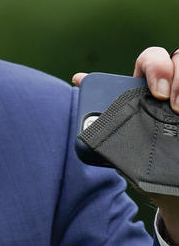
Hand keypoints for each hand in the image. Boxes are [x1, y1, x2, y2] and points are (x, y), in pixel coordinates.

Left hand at [73, 47, 178, 242]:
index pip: (151, 59)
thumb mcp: (122, 133)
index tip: (156, 94)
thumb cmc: (141, 155)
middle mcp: (170, 85)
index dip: (155, 67)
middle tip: (175, 106)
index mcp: (146, 84)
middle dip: (178, 77)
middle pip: (178, 62)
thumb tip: (78, 78)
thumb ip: (105, 108)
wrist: (168, 186)